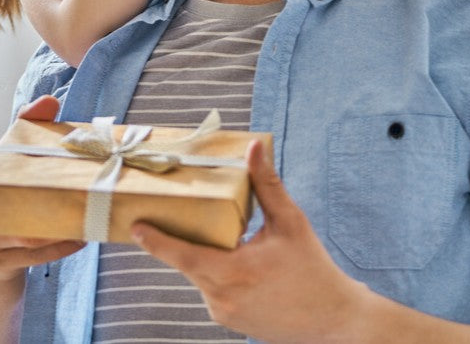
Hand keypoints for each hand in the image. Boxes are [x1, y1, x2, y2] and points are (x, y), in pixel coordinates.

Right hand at [0, 94, 82, 282]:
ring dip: (62, 225)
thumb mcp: (11, 169)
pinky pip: (34, 256)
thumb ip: (28, 130)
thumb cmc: (5, 203)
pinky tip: (83, 238)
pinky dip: (60, 248)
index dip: (27, 152)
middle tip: (86, 185)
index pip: (0, 161)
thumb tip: (50, 100)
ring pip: (28, 233)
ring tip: (90, 213)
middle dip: (53, 195)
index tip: (57, 152)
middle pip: (18, 200)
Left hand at [131, 139, 368, 342]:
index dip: (157, 241)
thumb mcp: (290, 222)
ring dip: (201, 253)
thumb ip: (266, 185)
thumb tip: (254, 148)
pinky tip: (232, 255)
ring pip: (200, 275)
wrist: (334, 321)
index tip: (135, 227)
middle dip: (177, 238)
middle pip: (188, 263)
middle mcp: (221, 298)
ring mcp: (224, 313)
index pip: (183, 255)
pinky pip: (212, 289)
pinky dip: (215, 269)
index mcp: (232, 272)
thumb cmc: (313, 269)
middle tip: (168, 213)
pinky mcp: (230, 320)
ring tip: (213, 230)